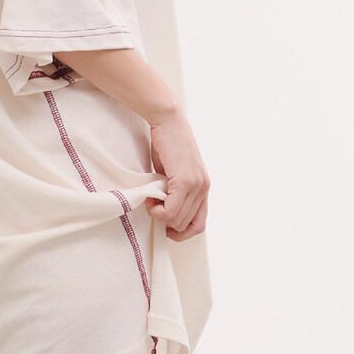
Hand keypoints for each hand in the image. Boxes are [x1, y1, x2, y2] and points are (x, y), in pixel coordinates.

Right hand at [146, 111, 209, 239]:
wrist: (167, 121)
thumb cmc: (166, 144)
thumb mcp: (173, 173)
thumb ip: (174, 191)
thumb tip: (164, 211)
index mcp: (203, 188)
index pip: (198, 226)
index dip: (180, 232)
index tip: (163, 223)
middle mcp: (204, 188)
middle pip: (184, 225)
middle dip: (164, 221)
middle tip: (152, 203)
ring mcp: (197, 185)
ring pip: (176, 220)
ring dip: (158, 214)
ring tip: (150, 197)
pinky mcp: (185, 181)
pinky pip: (170, 211)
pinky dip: (156, 210)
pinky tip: (150, 197)